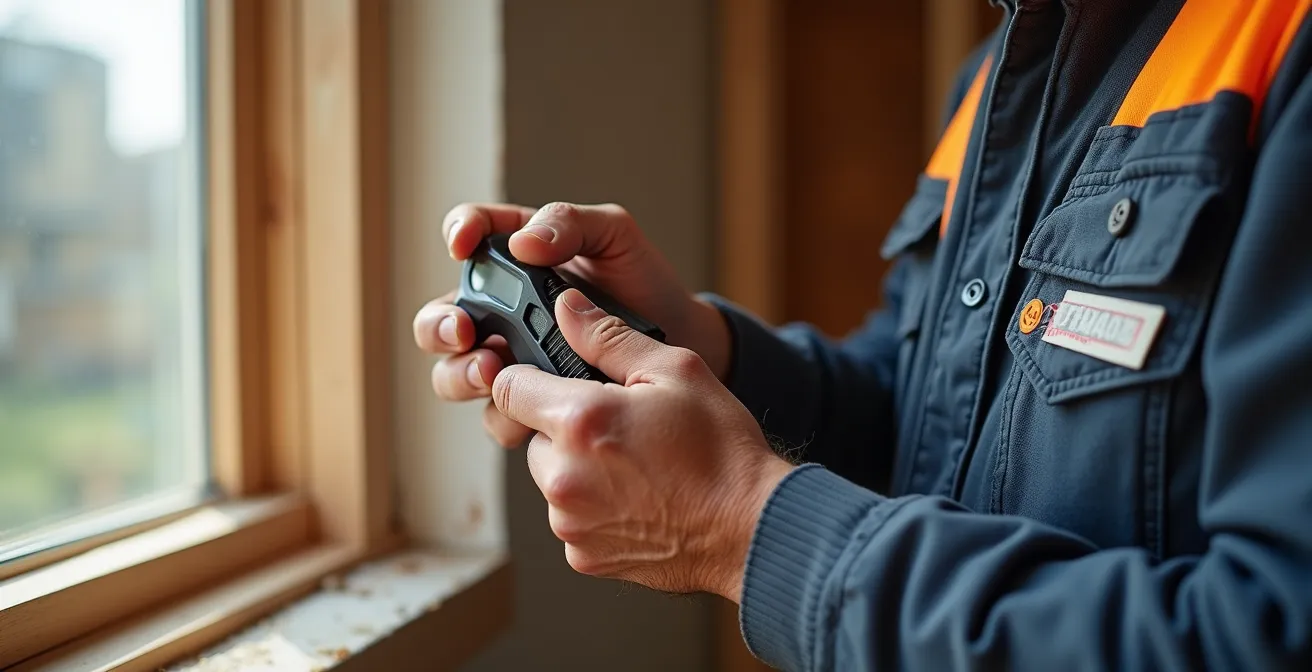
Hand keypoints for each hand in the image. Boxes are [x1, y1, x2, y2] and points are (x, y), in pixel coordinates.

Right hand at [414, 202, 731, 447]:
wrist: (683, 342)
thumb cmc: (644, 282)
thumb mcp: (615, 236)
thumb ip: (570, 224)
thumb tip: (524, 243)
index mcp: (516, 256)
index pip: (469, 233)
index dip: (458, 234)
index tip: (462, 247)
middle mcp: (501, 310)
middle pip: (439, 318)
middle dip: (439, 327)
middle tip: (464, 332)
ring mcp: (511, 359)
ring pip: (454, 374)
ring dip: (461, 375)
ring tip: (492, 372)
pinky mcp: (530, 403)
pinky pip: (496, 414)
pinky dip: (504, 414)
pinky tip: (528, 411)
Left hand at [492, 286, 792, 600]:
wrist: (751, 529)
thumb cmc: (721, 451)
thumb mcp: (675, 371)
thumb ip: (608, 336)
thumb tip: (566, 308)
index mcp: (580, 421)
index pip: (508, 387)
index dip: (527, 376)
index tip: (551, 378)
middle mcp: (563, 477)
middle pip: (531, 436)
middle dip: (563, 426)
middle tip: (618, 425)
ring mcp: (570, 522)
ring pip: (552, 478)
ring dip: (578, 467)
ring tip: (635, 463)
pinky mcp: (583, 554)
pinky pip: (571, 517)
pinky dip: (594, 505)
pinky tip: (639, 496)